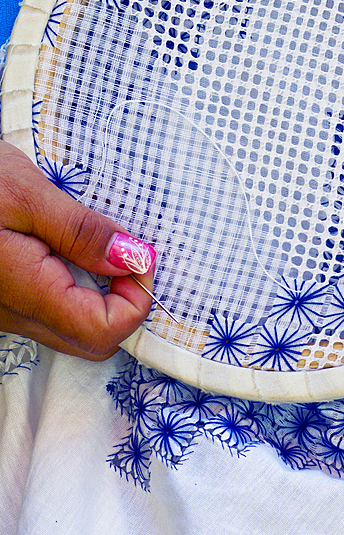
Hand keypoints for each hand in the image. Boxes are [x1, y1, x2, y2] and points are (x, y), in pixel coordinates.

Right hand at [0, 140, 155, 359]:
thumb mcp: (24, 192)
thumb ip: (81, 232)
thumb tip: (133, 259)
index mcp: (24, 291)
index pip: (105, 330)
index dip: (136, 298)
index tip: (138, 256)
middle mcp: (13, 316)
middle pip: (93, 342)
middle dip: (123, 304)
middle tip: (124, 254)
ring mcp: (3, 315)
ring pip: (70, 333)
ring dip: (99, 300)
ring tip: (96, 248)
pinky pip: (48, 315)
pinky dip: (73, 293)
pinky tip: (68, 253)